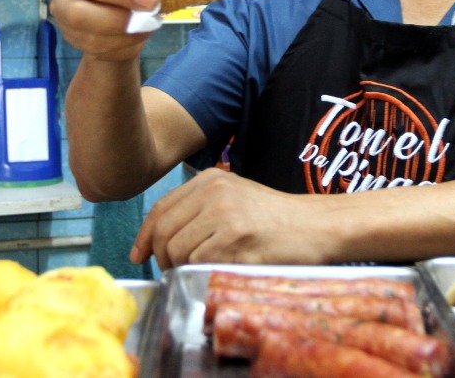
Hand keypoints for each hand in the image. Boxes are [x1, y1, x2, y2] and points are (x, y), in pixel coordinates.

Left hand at [131, 168, 328, 268]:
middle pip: (164, 233)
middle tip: (172, 271)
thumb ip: (199, 209)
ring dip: (182, 269)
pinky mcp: (237, 239)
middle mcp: (214, 192)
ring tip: (199, 271)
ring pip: (179, 251)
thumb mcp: (234, 197)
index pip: (160, 210)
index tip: (139, 255)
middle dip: (162, 258)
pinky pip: (200, 263)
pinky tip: (216, 272)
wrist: (316, 226)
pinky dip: (201, 273)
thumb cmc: (274, 218)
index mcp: (209, 180)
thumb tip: (158, 238)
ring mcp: (226, 215)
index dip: (144, 237)